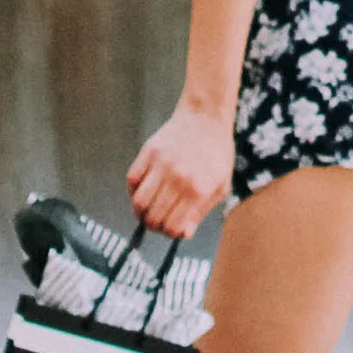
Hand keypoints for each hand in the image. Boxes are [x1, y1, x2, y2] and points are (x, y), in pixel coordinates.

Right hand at [126, 101, 233, 239]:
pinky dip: (134, 191)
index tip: (171, 229)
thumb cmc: (216, 153)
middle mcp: (178, 179)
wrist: (206, 118)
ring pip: (138, 202)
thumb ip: (201, 212)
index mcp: (199, 190)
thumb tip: (182, 234)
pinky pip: (132, 180)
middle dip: (154, 226)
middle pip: (153, 217)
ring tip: (147, 210)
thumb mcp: (220, 185)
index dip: (169, 233)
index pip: (173, 227)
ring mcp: (161, 165)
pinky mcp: (149, 152)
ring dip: (140, 212)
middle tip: (157, 221)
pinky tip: (144, 190)